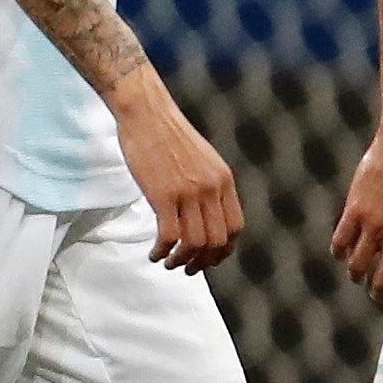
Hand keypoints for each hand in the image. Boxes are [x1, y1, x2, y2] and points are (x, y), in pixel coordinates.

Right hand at [110, 73, 243, 275]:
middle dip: (203, 262)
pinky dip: (162, 251)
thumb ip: (209, 186)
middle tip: (188, 269)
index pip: (235, 228)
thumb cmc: (169, 136)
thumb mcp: (204, 160)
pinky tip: (154, 253)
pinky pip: (169, 236)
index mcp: (224, 181)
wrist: (148, 114)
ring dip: (181, 260)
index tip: (210, 259)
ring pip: (194, 243)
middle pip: (217, 241)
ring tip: (168, 262)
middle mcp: (211, 188)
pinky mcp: (163, 195)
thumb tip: (207, 215)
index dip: (224, 250)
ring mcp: (189, 192)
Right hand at [331, 123, 382, 312]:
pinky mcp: (354, 211)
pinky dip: (341, 253)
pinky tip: (345, 252)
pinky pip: (340, 244)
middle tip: (376, 298)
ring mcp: (374, 225)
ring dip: (358, 276)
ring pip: (357, 268)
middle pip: (381, 285)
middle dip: (378, 298)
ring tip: (361, 274)